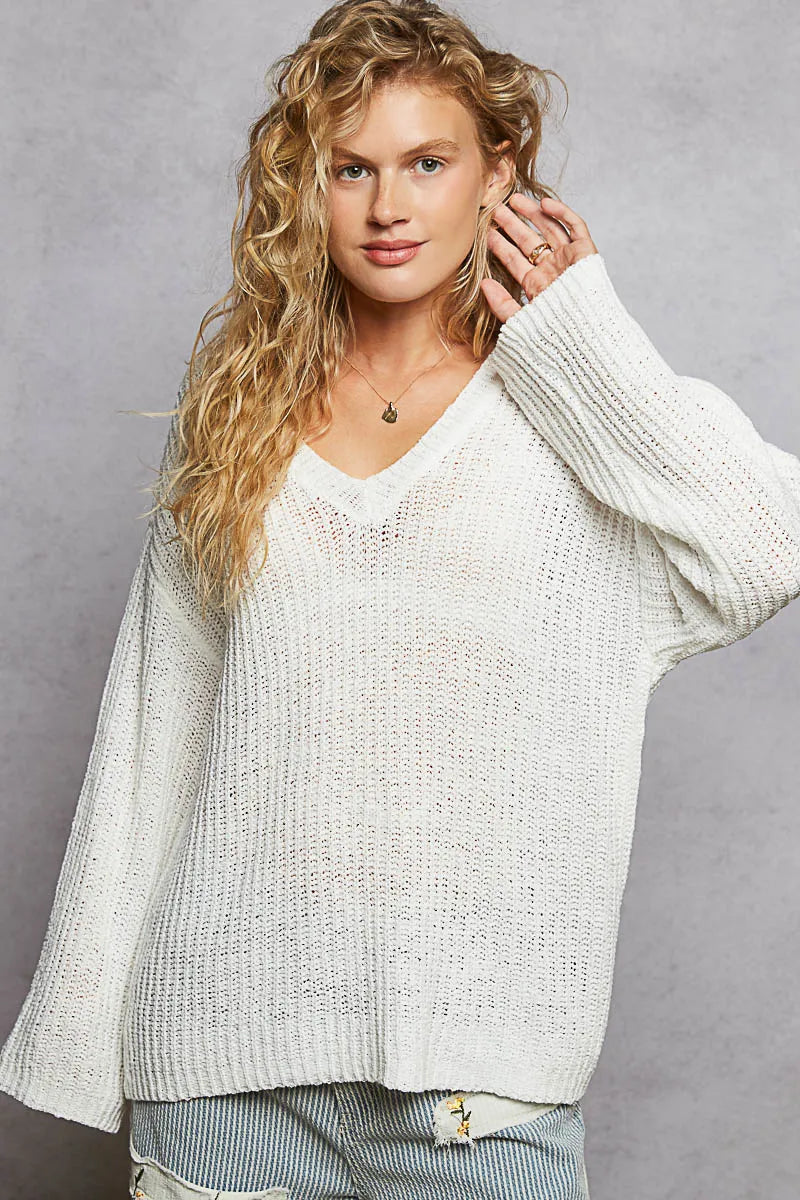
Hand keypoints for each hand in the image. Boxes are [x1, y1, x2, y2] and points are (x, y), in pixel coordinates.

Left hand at [480, 192, 599, 323]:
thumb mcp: (519, 321)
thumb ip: (501, 304)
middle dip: (513, 225)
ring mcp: (568, 259)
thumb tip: (482, 285)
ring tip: (514, 200)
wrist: (584, 335)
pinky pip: (575, 226)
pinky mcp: (585, 252)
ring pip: (549, 229)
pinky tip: (544, 203)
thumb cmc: (554, 334)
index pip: (514, 260)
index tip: (485, 232)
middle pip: (529, 241)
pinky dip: (562, 213)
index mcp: (536, 285)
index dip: (500, 246)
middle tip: (496, 210)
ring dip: (533, 213)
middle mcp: (551, 270)